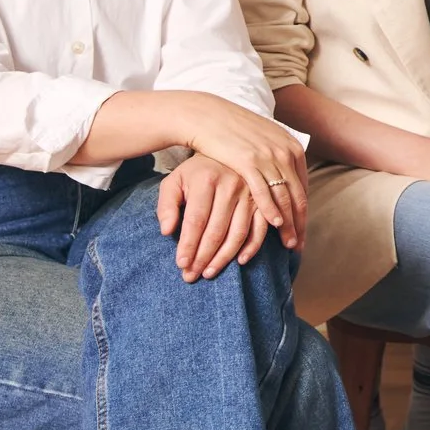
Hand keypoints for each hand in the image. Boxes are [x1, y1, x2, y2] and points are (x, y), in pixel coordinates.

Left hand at [155, 153, 274, 281]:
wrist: (226, 153)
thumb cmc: (196, 173)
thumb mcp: (174, 181)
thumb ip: (166, 205)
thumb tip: (166, 231)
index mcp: (207, 179)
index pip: (196, 219)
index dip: (188, 244)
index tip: (181, 264)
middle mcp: (232, 185)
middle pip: (217, 230)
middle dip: (203, 257)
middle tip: (191, 276)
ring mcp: (251, 193)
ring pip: (238, 232)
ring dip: (224, 257)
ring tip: (209, 273)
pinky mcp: (263, 201)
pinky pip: (261, 228)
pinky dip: (253, 247)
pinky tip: (240, 261)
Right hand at [177, 94, 309, 242]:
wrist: (208, 117)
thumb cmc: (233, 132)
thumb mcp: (264, 142)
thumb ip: (276, 158)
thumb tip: (284, 177)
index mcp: (292, 148)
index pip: (302, 188)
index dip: (303, 213)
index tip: (302, 232)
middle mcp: (286, 152)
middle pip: (298, 196)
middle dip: (299, 224)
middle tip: (299, 246)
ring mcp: (269, 156)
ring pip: (284, 197)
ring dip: (288, 223)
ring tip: (289, 243)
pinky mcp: (249, 161)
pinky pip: (264, 190)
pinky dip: (271, 209)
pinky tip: (275, 224)